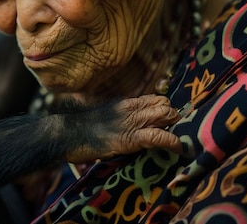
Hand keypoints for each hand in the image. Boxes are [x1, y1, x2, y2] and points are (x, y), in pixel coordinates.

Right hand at [66, 95, 182, 162]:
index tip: (170, 122)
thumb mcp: (105, 117)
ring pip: (166, 115)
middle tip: (175, 132)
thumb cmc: (83, 129)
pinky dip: (172, 142)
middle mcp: (132, 109)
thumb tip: (129, 124)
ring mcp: (132, 122)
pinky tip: (178, 148)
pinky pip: (159, 136)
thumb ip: (120, 117)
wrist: (68, 133)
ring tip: (178, 140)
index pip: (156, 99)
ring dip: (176, 127)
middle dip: (175, 118)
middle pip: (165, 105)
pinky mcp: (130, 138)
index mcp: (126, 103)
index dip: (166, 109)